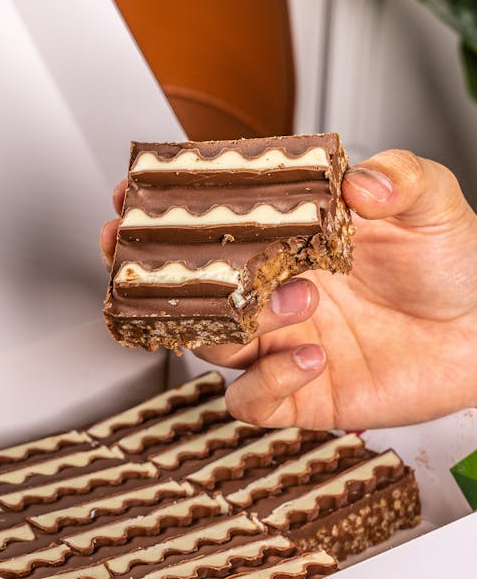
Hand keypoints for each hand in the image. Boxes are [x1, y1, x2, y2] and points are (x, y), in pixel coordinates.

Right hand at [100, 151, 476, 429]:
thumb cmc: (454, 261)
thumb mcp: (430, 202)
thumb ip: (398, 179)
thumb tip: (359, 182)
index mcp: (290, 238)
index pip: (213, 224)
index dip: (167, 213)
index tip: (132, 196)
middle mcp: (275, 290)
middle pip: (190, 289)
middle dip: (159, 276)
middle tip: (153, 259)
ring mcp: (283, 343)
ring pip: (212, 343)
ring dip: (237, 323)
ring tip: (297, 300)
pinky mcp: (301, 392)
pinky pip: (252, 399)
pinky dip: (270, 380)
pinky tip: (313, 355)